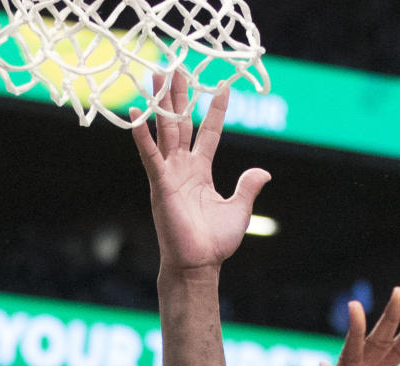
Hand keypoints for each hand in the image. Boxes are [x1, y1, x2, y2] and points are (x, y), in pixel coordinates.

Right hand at [131, 70, 269, 273]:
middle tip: (175, 66)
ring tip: (156, 76)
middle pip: (180, 123)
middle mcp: (183, 168)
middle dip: (178, 95)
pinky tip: (135, 114)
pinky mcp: (160, 184)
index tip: (221, 87)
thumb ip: (247, 187)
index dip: (214, 110)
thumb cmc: (215, 242)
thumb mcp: (239, 209)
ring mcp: (169, 174)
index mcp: (201, 171)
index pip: (208, 132)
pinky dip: (142, 135)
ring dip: (160, 104)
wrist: (199, 264)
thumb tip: (263, 171)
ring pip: (164, 131)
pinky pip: (150, 155)